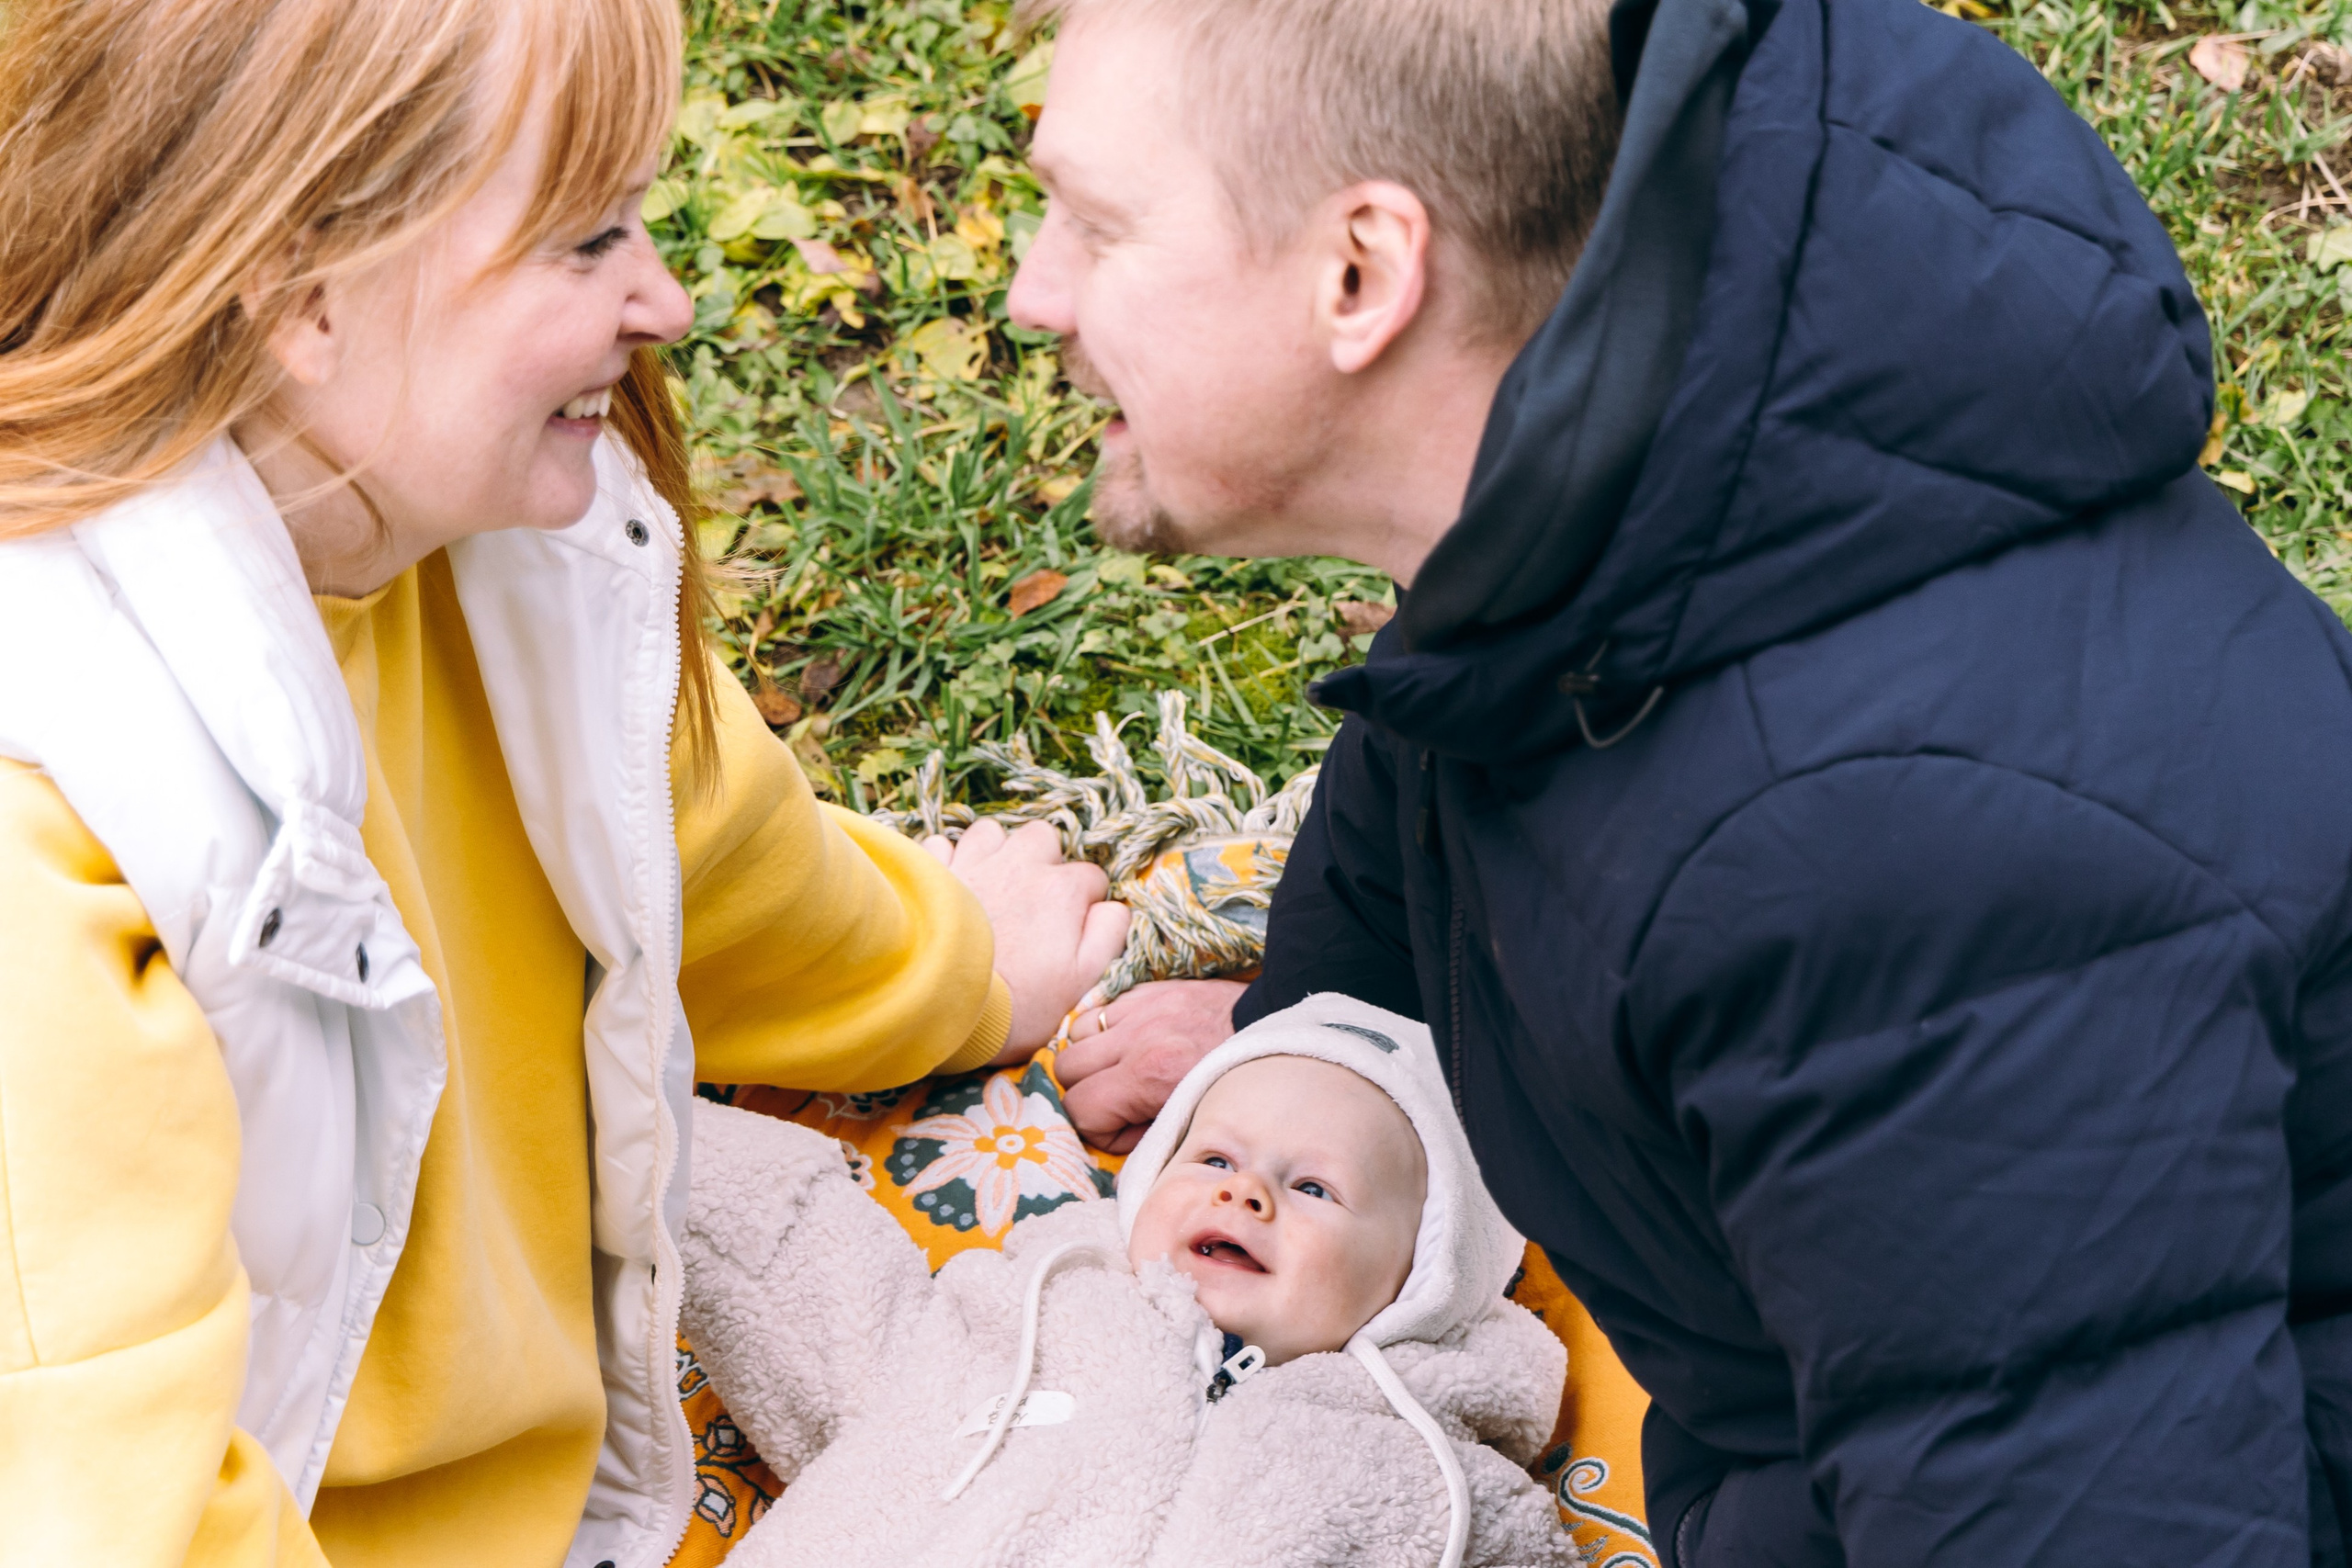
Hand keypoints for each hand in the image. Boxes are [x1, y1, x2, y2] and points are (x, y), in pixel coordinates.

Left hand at [925, 819, 1130, 1061]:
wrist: (942, 1002)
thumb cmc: (1019, 1001)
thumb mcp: (1082, 980)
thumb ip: (1108, 936)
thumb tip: (1114, 908)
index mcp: (1062, 890)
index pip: (1091, 878)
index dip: (1085, 904)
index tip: (1072, 930)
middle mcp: (1020, 865)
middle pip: (1042, 837)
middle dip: (1043, 859)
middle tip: (1032, 897)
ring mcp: (973, 862)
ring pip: (991, 832)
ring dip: (994, 851)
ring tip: (991, 884)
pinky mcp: (933, 871)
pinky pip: (942, 844)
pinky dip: (947, 858)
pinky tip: (949, 882)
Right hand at [1055, 979, 1247, 1151]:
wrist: (1272, 1027)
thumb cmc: (1236, 1084)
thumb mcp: (1194, 1126)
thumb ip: (1148, 1142)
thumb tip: (1114, 1159)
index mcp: (1148, 1076)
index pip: (1079, 1109)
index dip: (1095, 1129)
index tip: (1123, 1132)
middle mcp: (1137, 1038)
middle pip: (1064, 1069)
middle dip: (1084, 1092)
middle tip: (1115, 1103)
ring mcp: (1141, 1009)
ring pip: (1075, 1034)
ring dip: (1090, 1056)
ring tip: (1119, 1070)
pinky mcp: (1149, 990)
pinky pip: (1102, 1007)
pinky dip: (1107, 1028)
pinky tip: (1131, 1044)